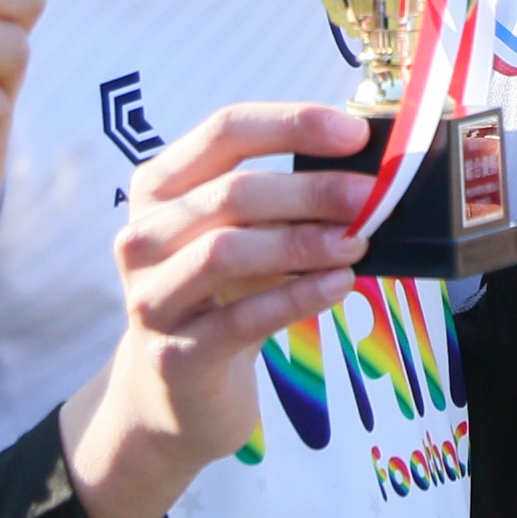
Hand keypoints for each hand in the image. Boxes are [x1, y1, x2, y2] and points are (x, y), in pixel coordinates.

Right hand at [59, 102, 371, 517]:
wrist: (174, 393)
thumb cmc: (220, 298)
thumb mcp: (244, 239)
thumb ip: (286, 204)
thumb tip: (368, 174)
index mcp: (159, 187)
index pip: (225, 131)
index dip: (292, 124)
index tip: (354, 133)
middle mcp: (144, 236)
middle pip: (231, 192)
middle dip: (311, 190)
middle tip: (372, 195)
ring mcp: (151, 296)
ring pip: (226, 251)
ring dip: (302, 242)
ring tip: (358, 241)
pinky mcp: (173, 355)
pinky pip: (240, 318)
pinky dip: (296, 297)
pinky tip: (339, 285)